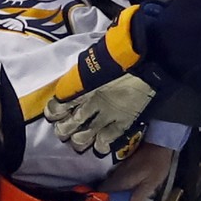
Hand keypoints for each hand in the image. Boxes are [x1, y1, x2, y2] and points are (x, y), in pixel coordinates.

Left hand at [45, 4, 162, 155]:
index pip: (57, 107)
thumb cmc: (120, 54)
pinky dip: (100, 145)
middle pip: (67, 127)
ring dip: (78, 141)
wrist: (148, 59)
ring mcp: (106, 116)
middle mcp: (89, 104)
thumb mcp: (93, 61)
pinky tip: (99, 144)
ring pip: (82, 138)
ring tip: (79, 141)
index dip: (53, 112)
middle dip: (63, 131)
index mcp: (80, 87)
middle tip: (64, 131)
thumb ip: (82, 75)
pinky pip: (106, 141)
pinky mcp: (122, 123)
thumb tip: (73, 84)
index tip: (54, 113)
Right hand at [101, 142, 174, 200]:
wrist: (157, 143)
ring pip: (108, 187)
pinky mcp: (120, 169)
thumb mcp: (151, 184)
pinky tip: (122, 196)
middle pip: (103, 192)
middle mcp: (114, 177)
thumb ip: (138, 198)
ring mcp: (116, 172)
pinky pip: (113, 182)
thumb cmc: (156, 164)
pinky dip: (115, 190)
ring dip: (110, 197)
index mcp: (120, 182)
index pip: (103, 195)